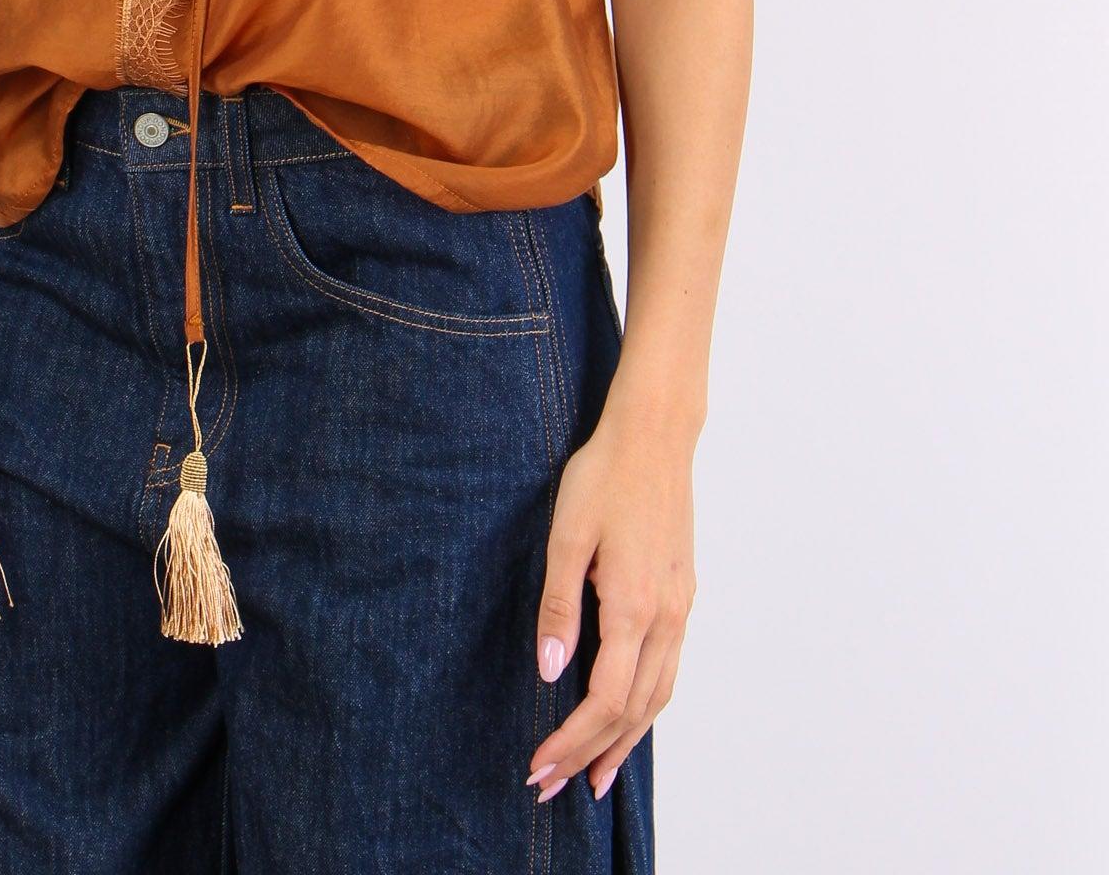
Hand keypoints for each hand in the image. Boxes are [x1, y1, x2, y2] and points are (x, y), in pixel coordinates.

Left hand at [525, 407, 696, 802]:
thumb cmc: (605, 476)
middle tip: (555, 787)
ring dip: (627, 741)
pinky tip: (629, 715)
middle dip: (593, 754)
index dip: (571, 740)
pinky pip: (669, 669)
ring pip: (659, 696)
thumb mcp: (568, 535)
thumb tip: (551, 671)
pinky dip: (647, 706)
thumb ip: (559, 606)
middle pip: (633, 710)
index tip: (539, 766)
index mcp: (634, 606)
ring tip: (597, 776)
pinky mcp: (683, 594)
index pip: (604, 699)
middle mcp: (666, 616)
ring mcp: (681, 607)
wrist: (655, 436)